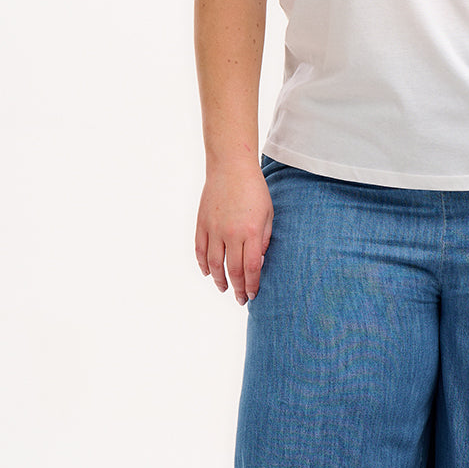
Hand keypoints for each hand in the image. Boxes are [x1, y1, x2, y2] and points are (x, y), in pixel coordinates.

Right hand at [195, 164, 273, 303]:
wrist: (231, 168)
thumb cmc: (255, 190)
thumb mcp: (268, 214)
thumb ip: (264, 239)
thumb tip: (258, 262)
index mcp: (251, 232)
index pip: (251, 268)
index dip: (251, 285)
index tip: (252, 294)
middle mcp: (231, 233)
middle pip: (233, 270)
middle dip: (237, 288)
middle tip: (240, 299)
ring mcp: (214, 229)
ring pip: (214, 264)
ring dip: (219, 280)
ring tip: (224, 288)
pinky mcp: (202, 224)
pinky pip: (200, 250)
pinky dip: (203, 265)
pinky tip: (208, 273)